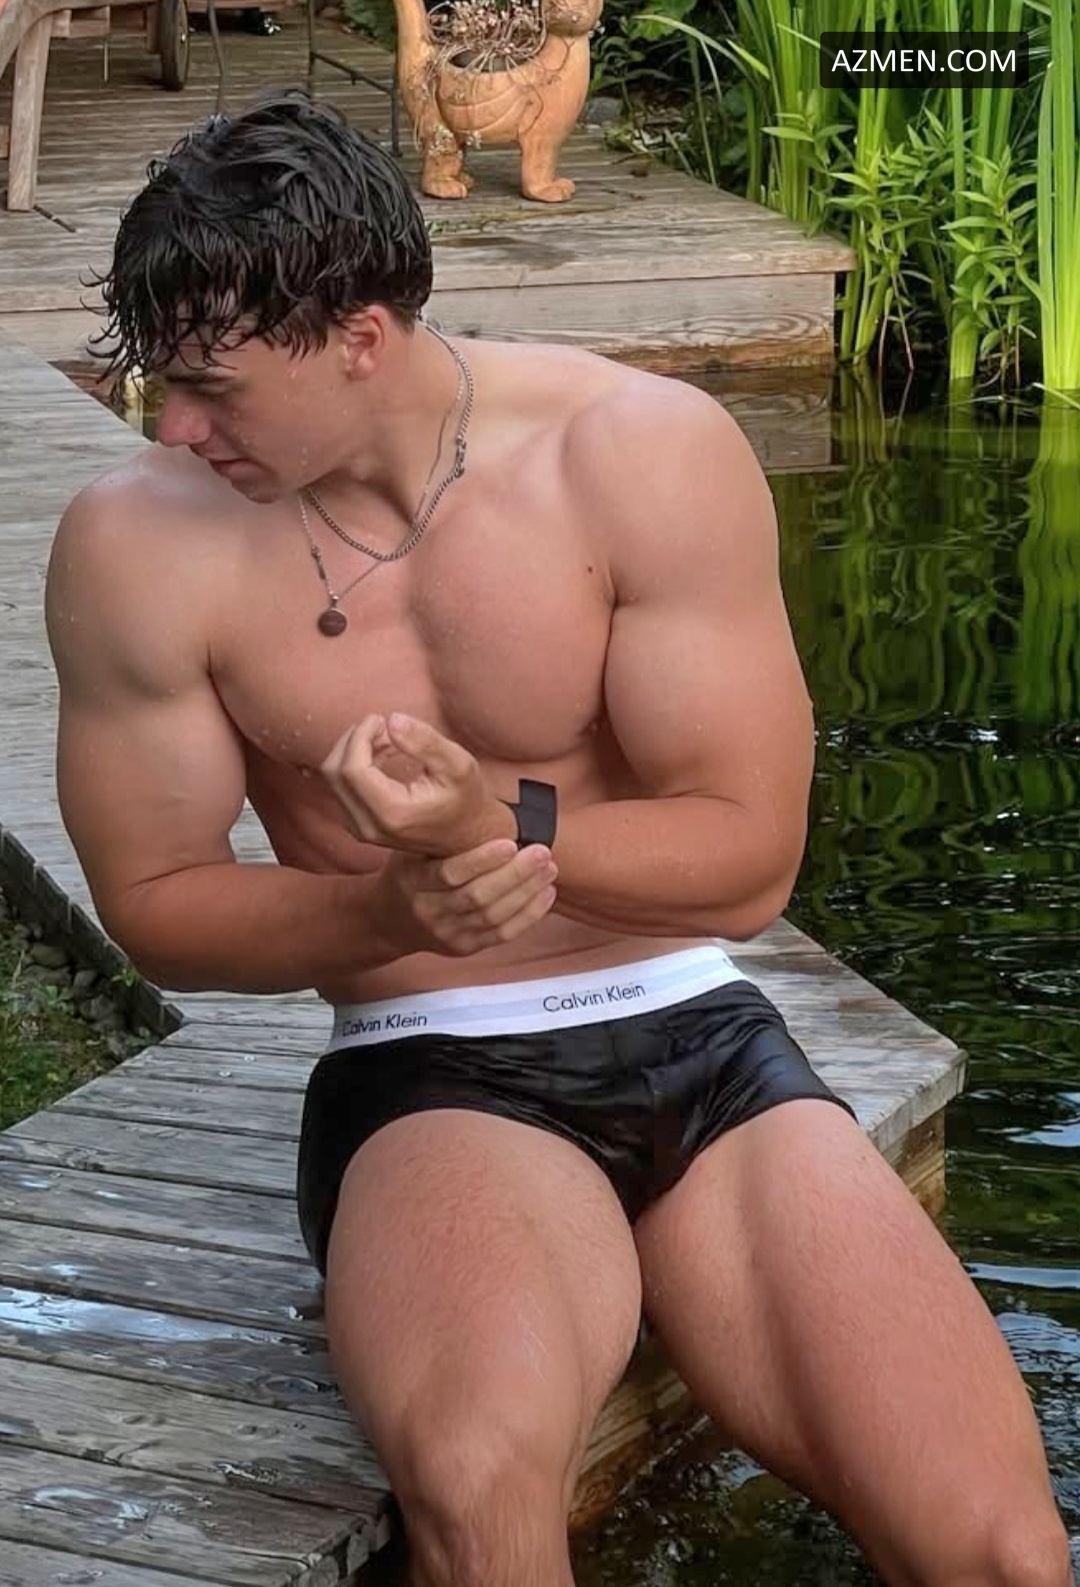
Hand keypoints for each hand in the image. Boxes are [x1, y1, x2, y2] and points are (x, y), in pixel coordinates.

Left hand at [321, 713, 512, 856]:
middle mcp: (369, 826)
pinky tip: (382, 754)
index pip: (351, 769)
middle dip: (354, 740)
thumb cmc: (466, 800)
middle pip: (334, 772)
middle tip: (384, 726)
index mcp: (392, 813)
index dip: (360, 736)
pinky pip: (340, 787)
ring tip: (389, 740)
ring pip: (332, 779)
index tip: (381, 719)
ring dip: (354, 750)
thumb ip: (425, 741)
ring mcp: (359, 829)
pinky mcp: (356, 825)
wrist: (466, 837)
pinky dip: (354, 762)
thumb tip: (392, 720)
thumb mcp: (458, 764)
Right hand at [373, 837, 557, 957]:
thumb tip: (486, 809)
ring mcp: (447, 934)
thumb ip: (440, 837)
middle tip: (541, 852)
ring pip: (494, 916)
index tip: (510, 842)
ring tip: (548, 869)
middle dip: (515, 874)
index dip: (482, 860)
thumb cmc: (408, 872)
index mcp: (412, 882)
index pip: (450, 874)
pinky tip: (546, 894)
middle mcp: (429, 911)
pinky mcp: (464, 948)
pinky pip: (502, 934)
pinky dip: (529, 914)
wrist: (388, 919)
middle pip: (478, 897)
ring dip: (527, 892)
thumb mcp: (410, 850)